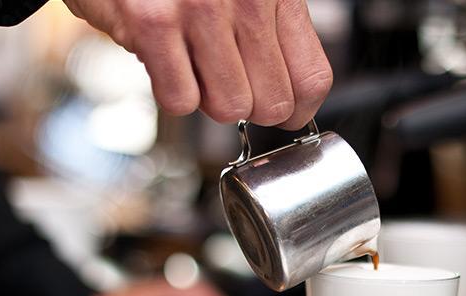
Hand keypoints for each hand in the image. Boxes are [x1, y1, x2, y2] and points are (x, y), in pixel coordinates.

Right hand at [61, 0, 332, 129]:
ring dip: (207, 97)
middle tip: (224, 80)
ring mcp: (202, 9)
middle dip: (247, 104)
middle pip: (272, 103)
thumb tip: (288, 99)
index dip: (297, 109)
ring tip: (191, 62)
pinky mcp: (154, 22)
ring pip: (229, 107)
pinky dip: (171, 91)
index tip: (285, 114)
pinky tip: (166, 60)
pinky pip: (181, 99)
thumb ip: (271, 33)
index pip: (312, 78)